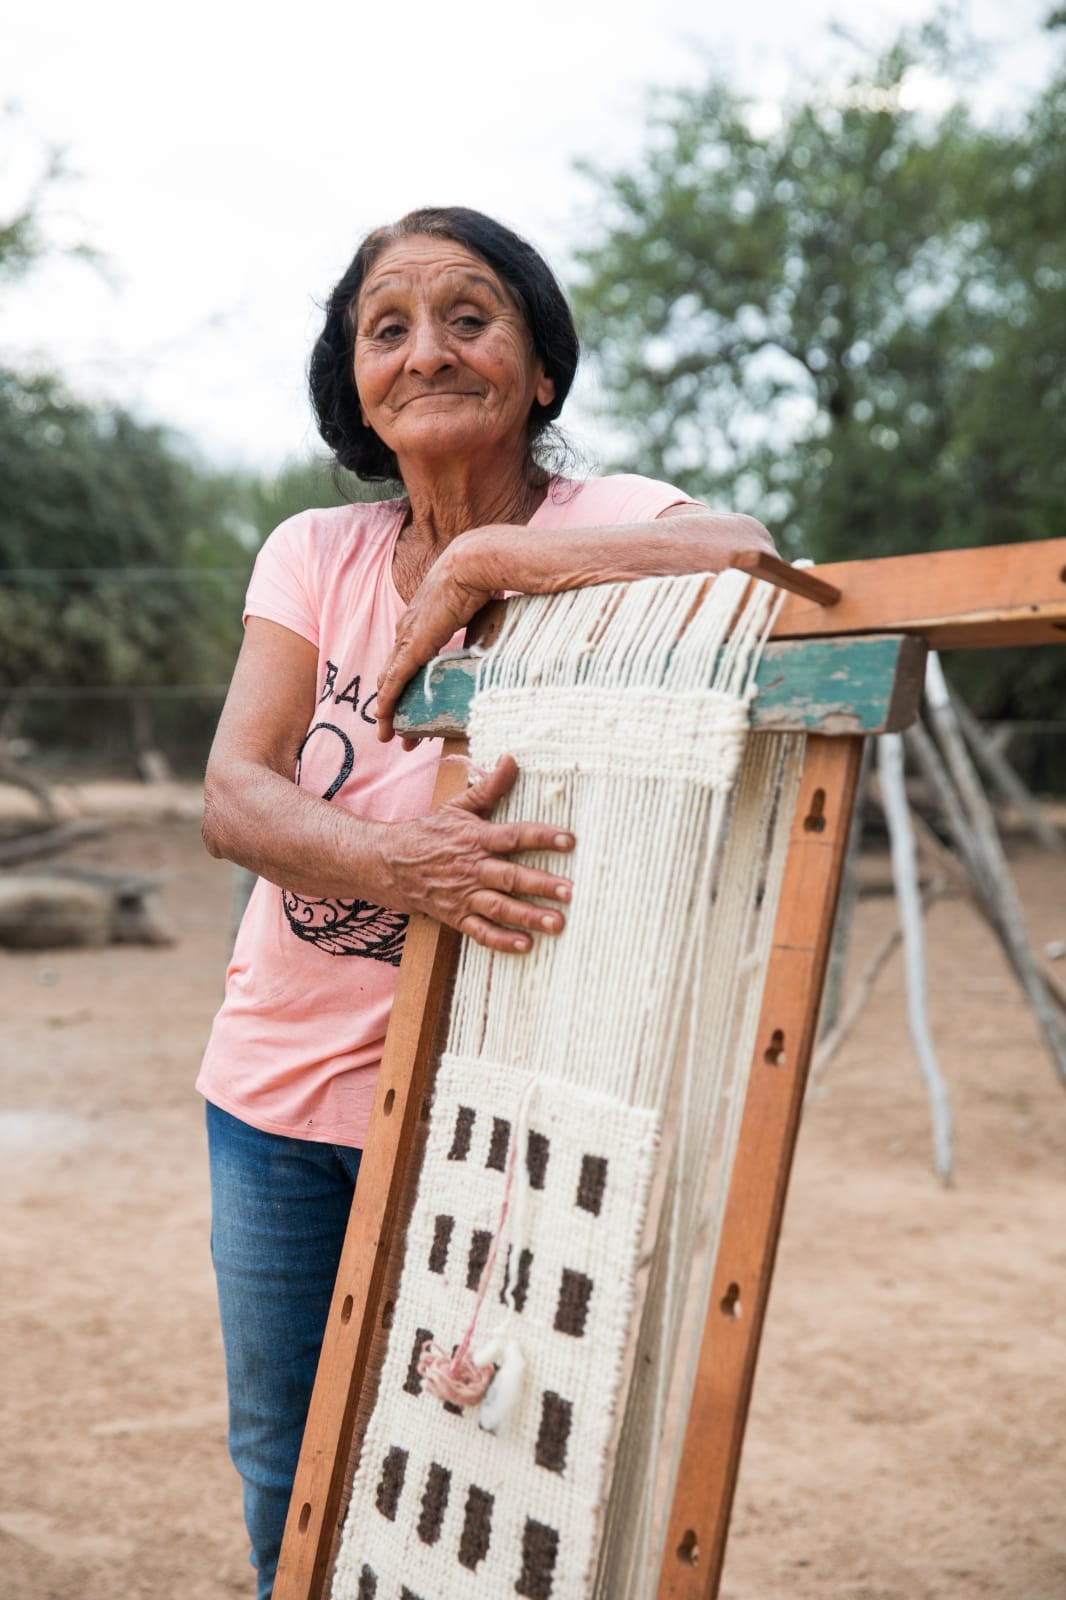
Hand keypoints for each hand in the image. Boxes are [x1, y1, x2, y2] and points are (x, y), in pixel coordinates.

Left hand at [377, 538, 499, 741]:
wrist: (475, 561)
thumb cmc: (483, 577)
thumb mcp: (478, 608)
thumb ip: (480, 626)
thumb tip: (502, 636)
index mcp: (424, 619)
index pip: (409, 658)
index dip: (407, 684)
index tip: (413, 704)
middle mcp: (410, 628)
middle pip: (395, 674)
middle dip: (395, 704)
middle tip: (398, 730)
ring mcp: (409, 637)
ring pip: (390, 681)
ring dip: (389, 709)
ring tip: (390, 734)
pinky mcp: (413, 645)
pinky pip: (394, 680)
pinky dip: (387, 701)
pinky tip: (383, 718)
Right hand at [382, 755, 573, 951]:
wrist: (386, 863)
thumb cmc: (428, 833)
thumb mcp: (457, 806)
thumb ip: (489, 787)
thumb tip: (512, 760)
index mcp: (475, 838)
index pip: (513, 836)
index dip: (542, 837)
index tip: (569, 840)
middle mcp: (471, 867)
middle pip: (510, 876)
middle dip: (541, 884)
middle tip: (570, 891)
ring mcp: (463, 895)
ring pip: (500, 907)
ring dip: (528, 916)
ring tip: (557, 923)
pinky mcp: (455, 916)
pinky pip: (480, 932)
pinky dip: (502, 940)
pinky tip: (525, 946)